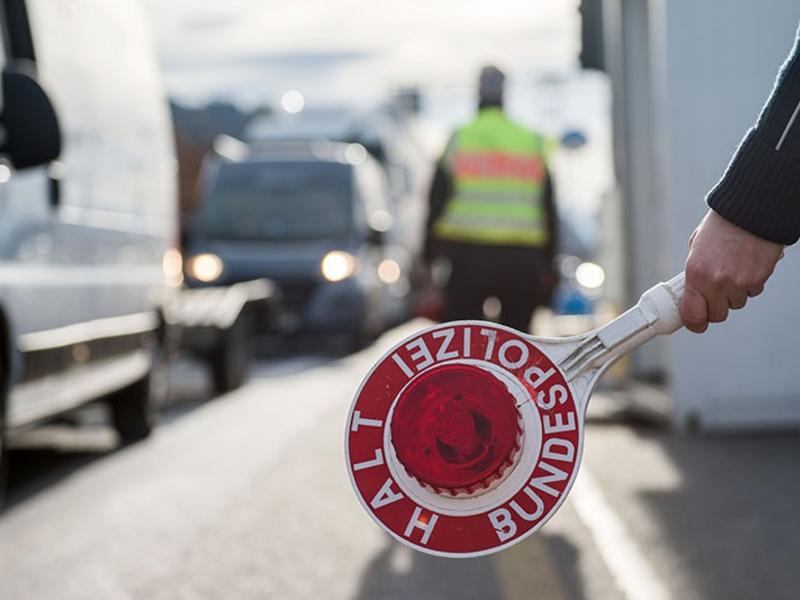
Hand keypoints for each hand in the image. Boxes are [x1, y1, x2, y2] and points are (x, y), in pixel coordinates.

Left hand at [681, 209, 784, 332]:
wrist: (751, 211)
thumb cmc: (721, 227)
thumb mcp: (697, 248)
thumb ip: (694, 273)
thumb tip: (692, 294)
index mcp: (695, 274)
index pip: (693, 316)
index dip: (694, 323)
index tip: (696, 322)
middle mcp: (716, 282)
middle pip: (716, 315)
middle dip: (715, 306)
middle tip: (714, 291)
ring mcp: (739, 283)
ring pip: (735, 304)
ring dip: (733, 294)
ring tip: (732, 270)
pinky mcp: (758, 280)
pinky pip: (751, 293)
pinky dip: (749, 285)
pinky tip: (746, 266)